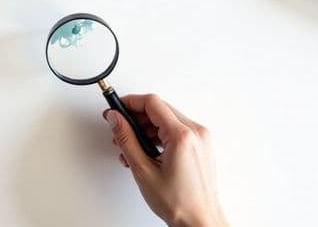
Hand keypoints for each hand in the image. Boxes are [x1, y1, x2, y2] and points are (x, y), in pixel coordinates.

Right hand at [105, 95, 227, 226]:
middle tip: (119, 128)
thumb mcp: (143, 170)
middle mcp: (196, 132)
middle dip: (136, 117)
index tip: (116, 108)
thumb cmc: (179, 203)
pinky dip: (159, 135)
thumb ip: (126, 139)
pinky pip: (176, 130)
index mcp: (182, 136)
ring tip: (131, 145)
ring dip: (146, 127)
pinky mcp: (201, 145)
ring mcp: (201, 139)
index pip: (152, 103)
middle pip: (159, 109)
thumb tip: (116, 119)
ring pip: (167, 119)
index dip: (129, 102)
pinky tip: (146, 150)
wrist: (200, 221)